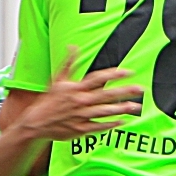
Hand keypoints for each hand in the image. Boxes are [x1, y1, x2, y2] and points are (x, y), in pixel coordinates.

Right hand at [15, 51, 142, 142]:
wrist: (36, 123)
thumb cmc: (48, 101)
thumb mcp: (57, 80)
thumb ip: (68, 63)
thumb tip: (73, 46)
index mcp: (75, 88)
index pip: (98, 78)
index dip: (113, 74)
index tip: (127, 72)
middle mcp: (80, 101)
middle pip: (106, 95)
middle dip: (124, 91)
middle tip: (139, 89)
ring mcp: (81, 116)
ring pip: (105, 111)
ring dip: (121, 109)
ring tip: (135, 106)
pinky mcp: (80, 129)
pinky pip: (98, 126)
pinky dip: (110, 125)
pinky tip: (122, 121)